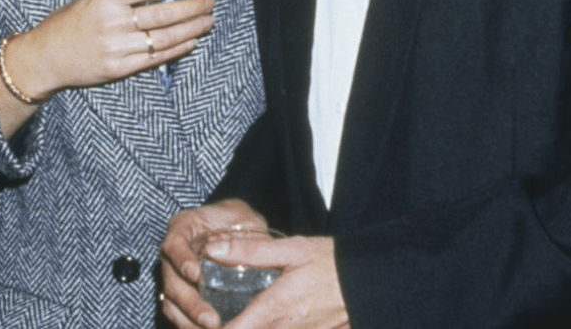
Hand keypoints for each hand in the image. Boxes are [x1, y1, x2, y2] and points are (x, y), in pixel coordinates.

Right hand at [0, 0, 212, 133]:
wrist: (44, 57)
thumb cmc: (69, 23)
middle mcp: (114, 23)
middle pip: (164, 14)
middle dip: (193, 7)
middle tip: (209, 1)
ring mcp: (117, 48)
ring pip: (165, 37)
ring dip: (192, 28)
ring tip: (207, 20)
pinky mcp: (120, 69)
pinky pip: (156, 58)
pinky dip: (178, 49)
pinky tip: (192, 40)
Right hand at [160, 199, 268, 328]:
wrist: (232, 225)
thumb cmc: (238, 220)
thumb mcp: (245, 218)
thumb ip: (248, 235)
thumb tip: (255, 254)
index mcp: (183, 228)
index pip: (174, 243)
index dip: (181, 259)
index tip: (195, 274)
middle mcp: (173, 253)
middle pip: (171, 280)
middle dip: (190, 303)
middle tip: (211, 320)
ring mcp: (174, 276)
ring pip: (171, 302)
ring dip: (189, 320)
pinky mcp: (180, 296)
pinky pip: (178, 315)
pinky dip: (190, 326)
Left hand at [212, 234, 349, 328]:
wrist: (371, 282)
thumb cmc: (332, 263)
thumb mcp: (292, 249)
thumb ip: (250, 250)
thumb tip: (213, 249)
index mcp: (273, 310)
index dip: (208, 328)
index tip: (199, 318)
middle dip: (223, 327)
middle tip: (209, 317)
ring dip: (244, 328)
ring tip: (230, 317)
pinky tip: (260, 319)